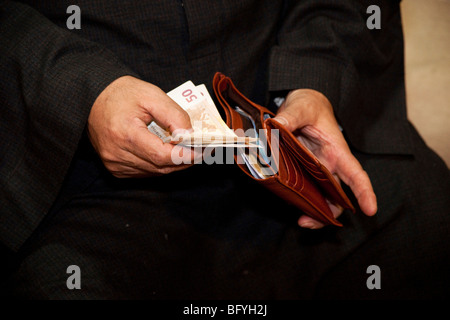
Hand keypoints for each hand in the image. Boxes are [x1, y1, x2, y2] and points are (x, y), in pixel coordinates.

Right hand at [87, 76, 195, 177]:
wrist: (93, 98)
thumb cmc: (122, 93)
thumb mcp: (152, 95)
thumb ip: (174, 115)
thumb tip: (190, 135)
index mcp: (125, 134)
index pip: (162, 156)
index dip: (186, 156)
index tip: (203, 150)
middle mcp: (116, 154)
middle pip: (160, 167)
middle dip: (184, 160)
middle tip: (201, 150)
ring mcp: (114, 163)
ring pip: (154, 172)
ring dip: (173, 164)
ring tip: (187, 150)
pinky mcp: (114, 168)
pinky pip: (144, 173)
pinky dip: (159, 165)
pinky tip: (167, 153)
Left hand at [273, 89, 376, 228]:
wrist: (301, 106)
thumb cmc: (310, 106)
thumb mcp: (301, 107)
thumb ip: (291, 116)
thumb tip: (276, 126)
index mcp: (336, 151)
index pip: (355, 174)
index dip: (365, 192)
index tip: (370, 210)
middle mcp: (329, 166)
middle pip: (337, 196)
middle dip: (330, 213)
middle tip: (309, 223)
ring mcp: (315, 171)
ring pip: (321, 198)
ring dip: (314, 212)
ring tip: (302, 221)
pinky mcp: (301, 172)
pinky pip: (304, 191)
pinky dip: (299, 201)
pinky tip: (289, 204)